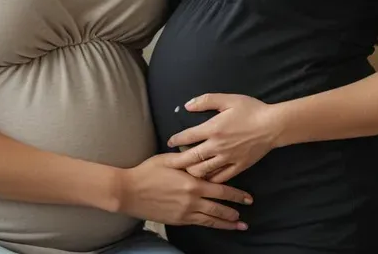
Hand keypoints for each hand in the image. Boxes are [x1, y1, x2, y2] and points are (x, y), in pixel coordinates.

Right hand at [115, 153, 252, 229]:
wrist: (129, 192)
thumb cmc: (148, 172)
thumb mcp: (168, 159)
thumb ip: (186, 158)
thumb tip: (200, 151)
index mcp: (192, 183)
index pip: (220, 190)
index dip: (236, 195)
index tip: (248, 198)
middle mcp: (192, 200)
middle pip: (219, 207)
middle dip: (235, 211)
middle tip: (247, 214)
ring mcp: (185, 213)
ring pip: (211, 219)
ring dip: (226, 223)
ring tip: (239, 226)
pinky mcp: (178, 221)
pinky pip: (199, 224)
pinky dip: (211, 225)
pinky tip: (217, 226)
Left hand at [166, 94, 276, 183]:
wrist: (272, 125)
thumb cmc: (250, 110)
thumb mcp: (228, 99)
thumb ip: (206, 101)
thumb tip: (187, 105)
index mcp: (213, 128)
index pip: (188, 136)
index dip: (176, 140)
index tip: (169, 142)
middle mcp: (217, 146)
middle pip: (191, 157)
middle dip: (177, 161)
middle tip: (169, 163)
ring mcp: (227, 159)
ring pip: (203, 171)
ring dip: (191, 171)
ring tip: (185, 170)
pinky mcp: (238, 167)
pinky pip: (220, 178)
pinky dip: (209, 179)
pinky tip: (205, 178)